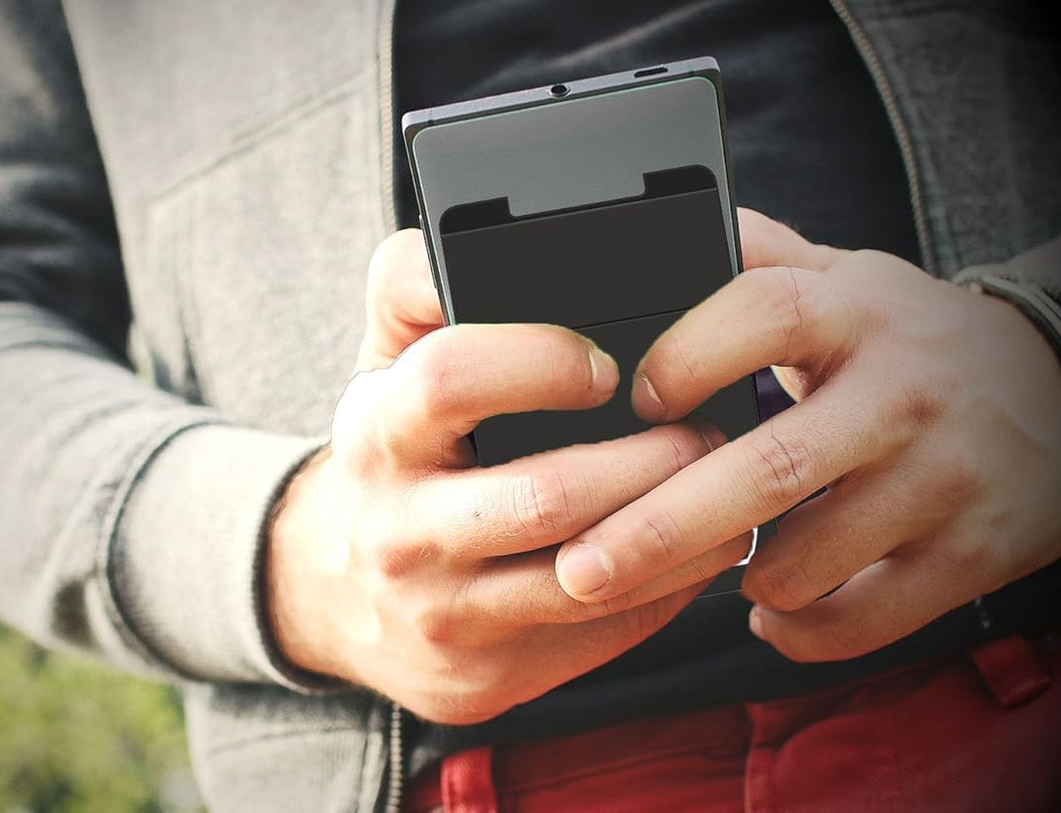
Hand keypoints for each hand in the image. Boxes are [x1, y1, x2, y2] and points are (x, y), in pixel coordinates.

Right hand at [266, 230, 734, 723]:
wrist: (332, 590)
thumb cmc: (394, 448)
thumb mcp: (384, 359)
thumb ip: (419, 283)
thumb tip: (483, 233)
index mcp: (378, 432)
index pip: (452, 379)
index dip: (543, 361)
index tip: (606, 362)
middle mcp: (397, 531)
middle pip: (544, 497)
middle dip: (649, 461)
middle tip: (709, 431)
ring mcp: (439, 615)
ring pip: (588, 578)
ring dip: (679, 531)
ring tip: (728, 488)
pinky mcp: (480, 680)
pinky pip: (598, 634)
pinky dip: (664, 588)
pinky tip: (698, 550)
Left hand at [553, 209, 1060, 661]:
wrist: (1058, 394)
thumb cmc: (905, 340)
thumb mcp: (842, 277)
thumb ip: (752, 255)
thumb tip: (643, 231)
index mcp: (856, 312)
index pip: (766, 313)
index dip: (689, 355)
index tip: (636, 399)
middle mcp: (901, 393)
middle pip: (771, 469)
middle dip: (660, 529)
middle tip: (578, 570)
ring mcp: (942, 479)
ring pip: (808, 559)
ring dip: (735, 579)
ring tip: (699, 572)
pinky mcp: (973, 553)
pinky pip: (863, 619)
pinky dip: (799, 629)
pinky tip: (771, 611)